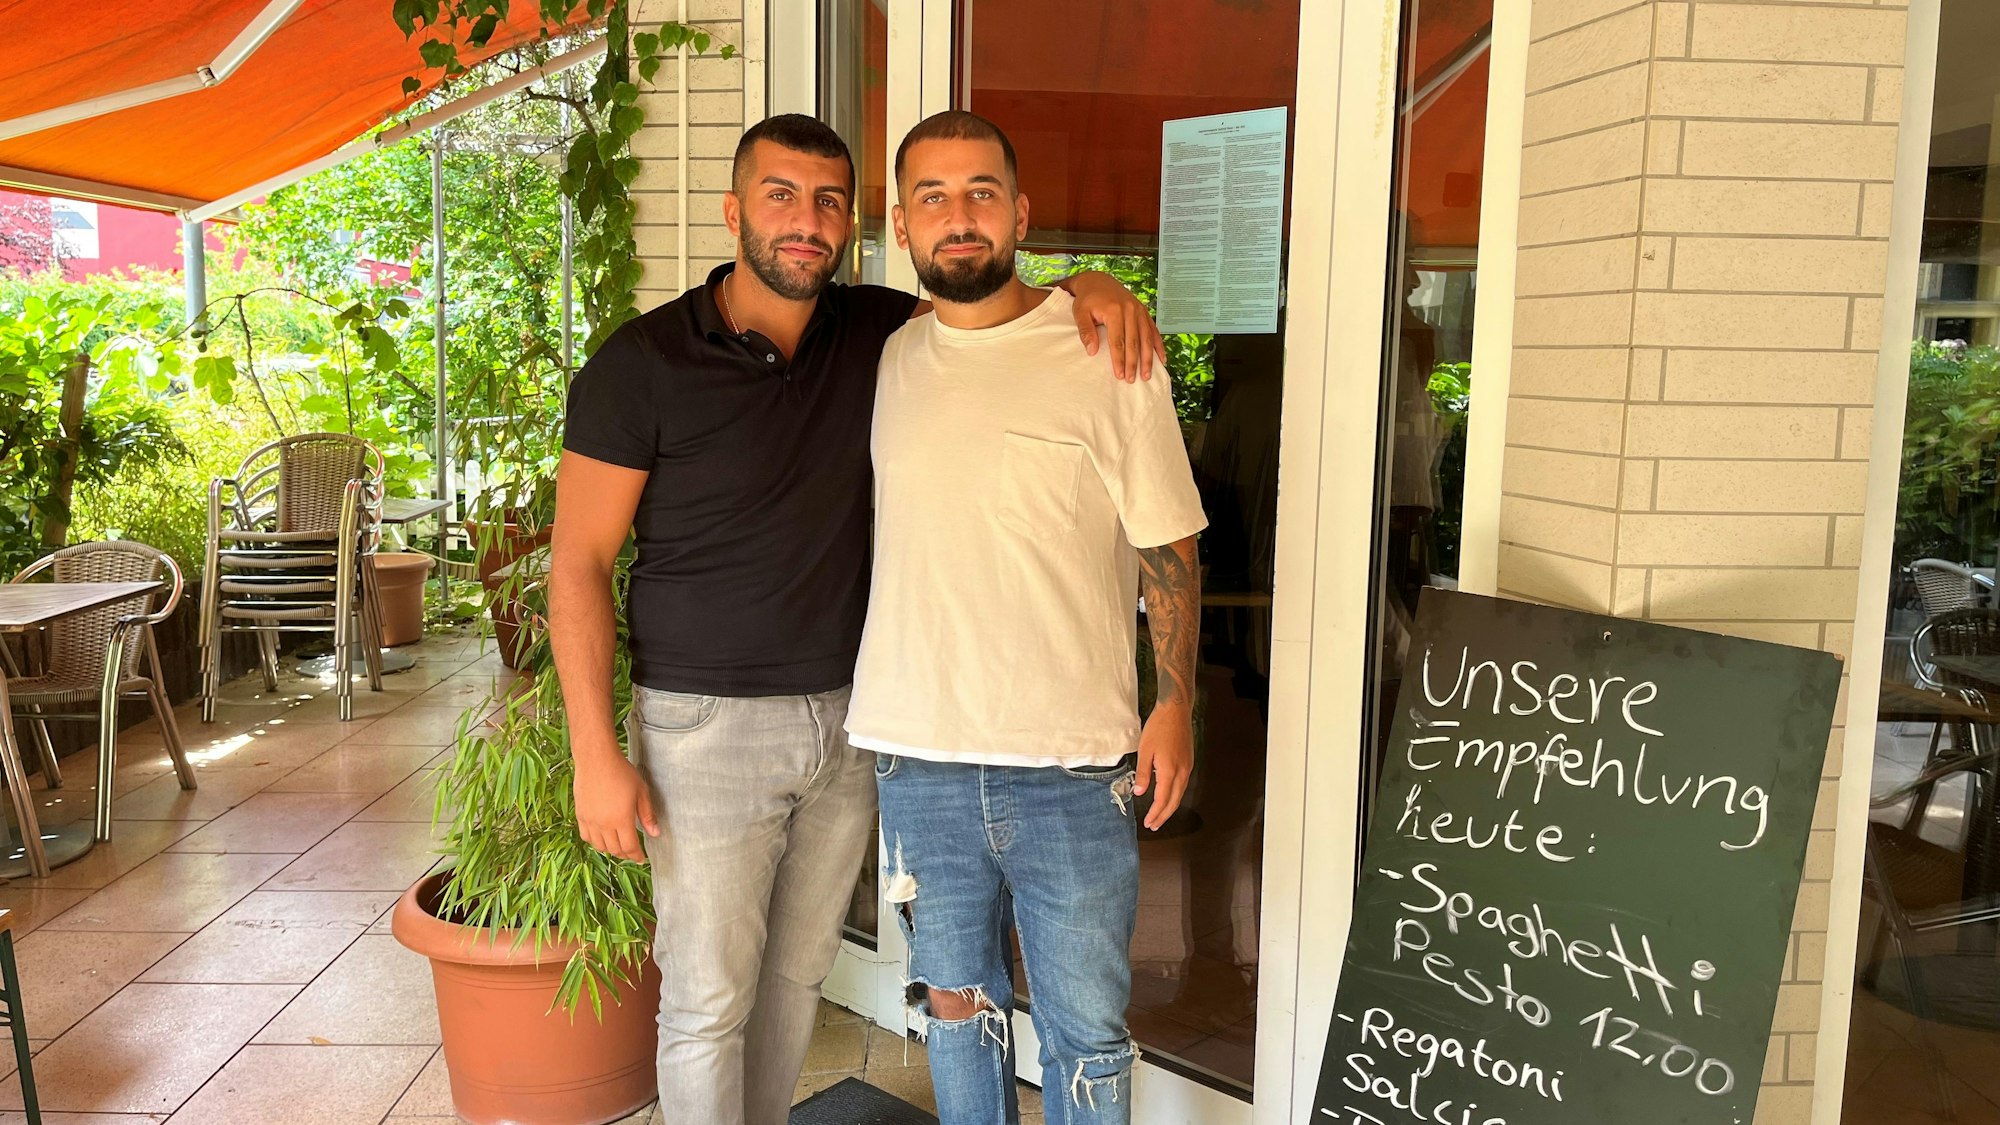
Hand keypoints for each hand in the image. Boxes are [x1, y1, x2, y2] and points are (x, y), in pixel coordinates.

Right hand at [574, 750, 657, 861]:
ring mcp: (590, 821)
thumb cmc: (622, 773)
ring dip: (611, 850)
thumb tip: (655, 833)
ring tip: (618, 846)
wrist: (597, 760)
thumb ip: (648, 815)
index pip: (630, 847)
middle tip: (632, 852)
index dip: (637, 855)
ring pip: (600, 846)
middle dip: (625, 854)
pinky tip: (602, 838)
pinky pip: (586, 837)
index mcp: (622, 820)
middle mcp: (604, 824)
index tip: (642, 859)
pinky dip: (595, 842)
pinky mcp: (580, 816)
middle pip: (615, 849)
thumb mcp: (641, 792)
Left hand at [1067, 271, 1166, 382]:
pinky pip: (1153, 330)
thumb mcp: (1080, 312)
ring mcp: (1139, 310)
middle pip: (1134, 342)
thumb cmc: (1087, 299)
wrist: (1098, 281)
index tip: (1119, 375)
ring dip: (1148, 358)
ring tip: (1147, 375)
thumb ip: (1085, 331)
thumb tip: (1092, 352)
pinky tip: (1161, 359)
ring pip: (1146, 338)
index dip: (1119, 360)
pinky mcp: (1144, 311)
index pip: (1118, 341)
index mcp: (1114, 310)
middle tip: (1132, 380)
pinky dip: (1158, 345)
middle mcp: (1130, 309)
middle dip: (1134, 363)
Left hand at [1134, 704, 1192, 830]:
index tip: (1148, 823)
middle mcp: (1182, 772)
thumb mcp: (1145, 750)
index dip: (1155, 814)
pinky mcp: (1188, 762)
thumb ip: (1143, 773)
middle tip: (1153, 825)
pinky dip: (1175, 796)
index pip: (1162, 799)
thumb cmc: (1158, 727)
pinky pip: (1183, 785)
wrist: (1176, 711)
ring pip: (1180, 794)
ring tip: (1160, 816)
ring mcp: (1187, 767)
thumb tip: (1139, 792)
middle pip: (1174, 801)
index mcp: (1169, 771)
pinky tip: (1168, 797)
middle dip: (1163, 816)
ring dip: (1170, 807)